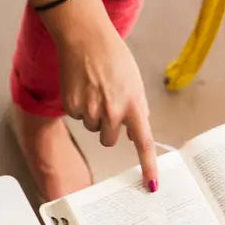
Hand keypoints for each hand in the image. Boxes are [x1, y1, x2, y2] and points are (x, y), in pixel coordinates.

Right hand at [54, 0, 158, 189]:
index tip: (151, 185)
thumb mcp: (133, 81)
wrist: (85, 39)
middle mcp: (113, 111)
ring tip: (94, 89)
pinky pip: (77, 118)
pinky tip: (82, 87)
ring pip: (93, 129)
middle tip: (106, 103)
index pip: (143, 142)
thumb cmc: (112, 57)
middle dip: (108, 128)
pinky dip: (79, 106)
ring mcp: (91, 111)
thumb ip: (136, 108)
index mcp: (133, 104)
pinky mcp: (73, 107)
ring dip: (93, 115)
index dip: (148, 166)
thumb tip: (135, 131)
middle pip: (109, 140)